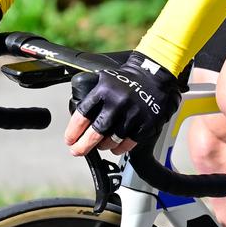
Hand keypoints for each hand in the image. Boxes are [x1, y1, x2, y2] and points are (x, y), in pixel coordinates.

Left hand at [64, 53, 181, 158]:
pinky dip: (119, 148)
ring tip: (100, 145)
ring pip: (111, 140)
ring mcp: (132, 115)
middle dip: (83, 145)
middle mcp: (117, 103)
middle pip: (95, 132)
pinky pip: (128, 143)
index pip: (82, 115)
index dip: (73, 131)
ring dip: (103, 146)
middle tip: (77, 151)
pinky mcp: (145, 124)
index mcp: (103, 91)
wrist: (155, 75)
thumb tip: (79, 119)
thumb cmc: (128, 80)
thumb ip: (92, 96)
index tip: (70, 139)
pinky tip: (115, 147)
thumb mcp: (105, 80)